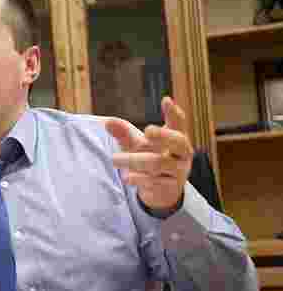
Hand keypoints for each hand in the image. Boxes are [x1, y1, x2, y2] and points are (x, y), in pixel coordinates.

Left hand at [105, 97, 193, 212]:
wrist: (162, 191)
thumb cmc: (151, 159)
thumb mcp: (138, 146)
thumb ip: (125, 134)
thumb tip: (107, 122)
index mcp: (177, 138)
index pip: (178, 123)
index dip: (173, 112)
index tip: (166, 100)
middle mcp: (182, 153)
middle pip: (177, 140)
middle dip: (162, 134)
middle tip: (147, 130)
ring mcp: (179, 170)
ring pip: (158, 162)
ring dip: (134, 160)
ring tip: (114, 159)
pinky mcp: (171, 186)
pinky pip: (155, 181)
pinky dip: (139, 178)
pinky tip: (126, 178)